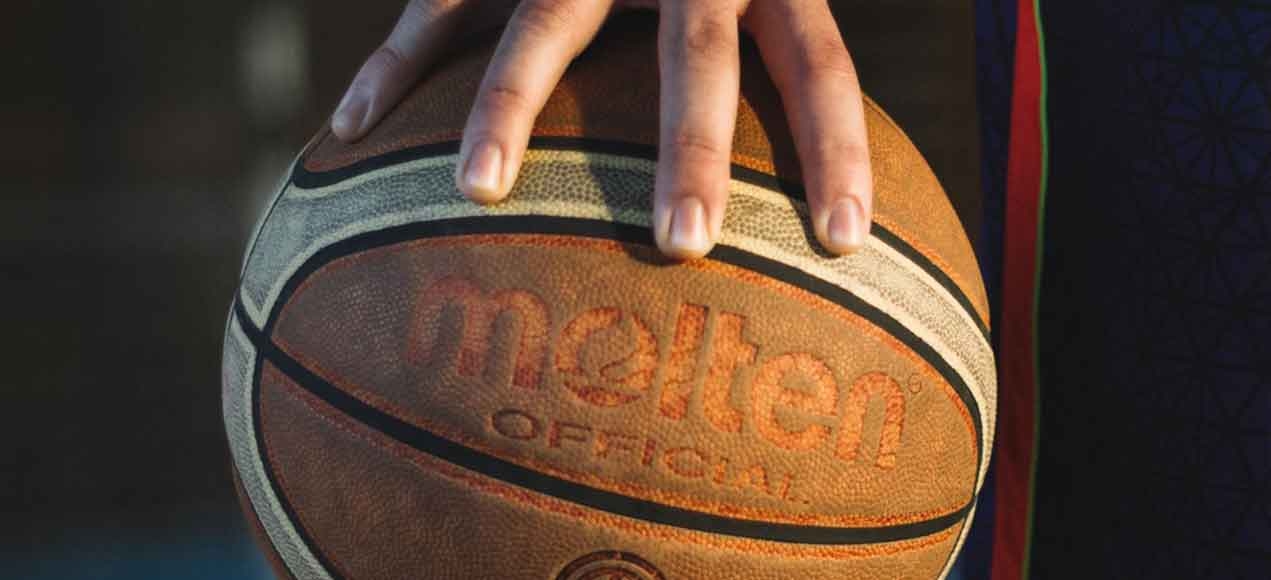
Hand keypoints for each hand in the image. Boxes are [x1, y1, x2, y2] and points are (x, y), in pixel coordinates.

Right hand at [329, 0, 873, 258]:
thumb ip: (780, 65)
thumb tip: (836, 216)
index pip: (818, 64)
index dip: (838, 148)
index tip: (848, 243)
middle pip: (697, 54)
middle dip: (692, 148)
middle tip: (685, 246)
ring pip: (546, 22)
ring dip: (507, 105)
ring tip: (478, 190)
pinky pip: (441, 2)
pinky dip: (395, 65)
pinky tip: (351, 133)